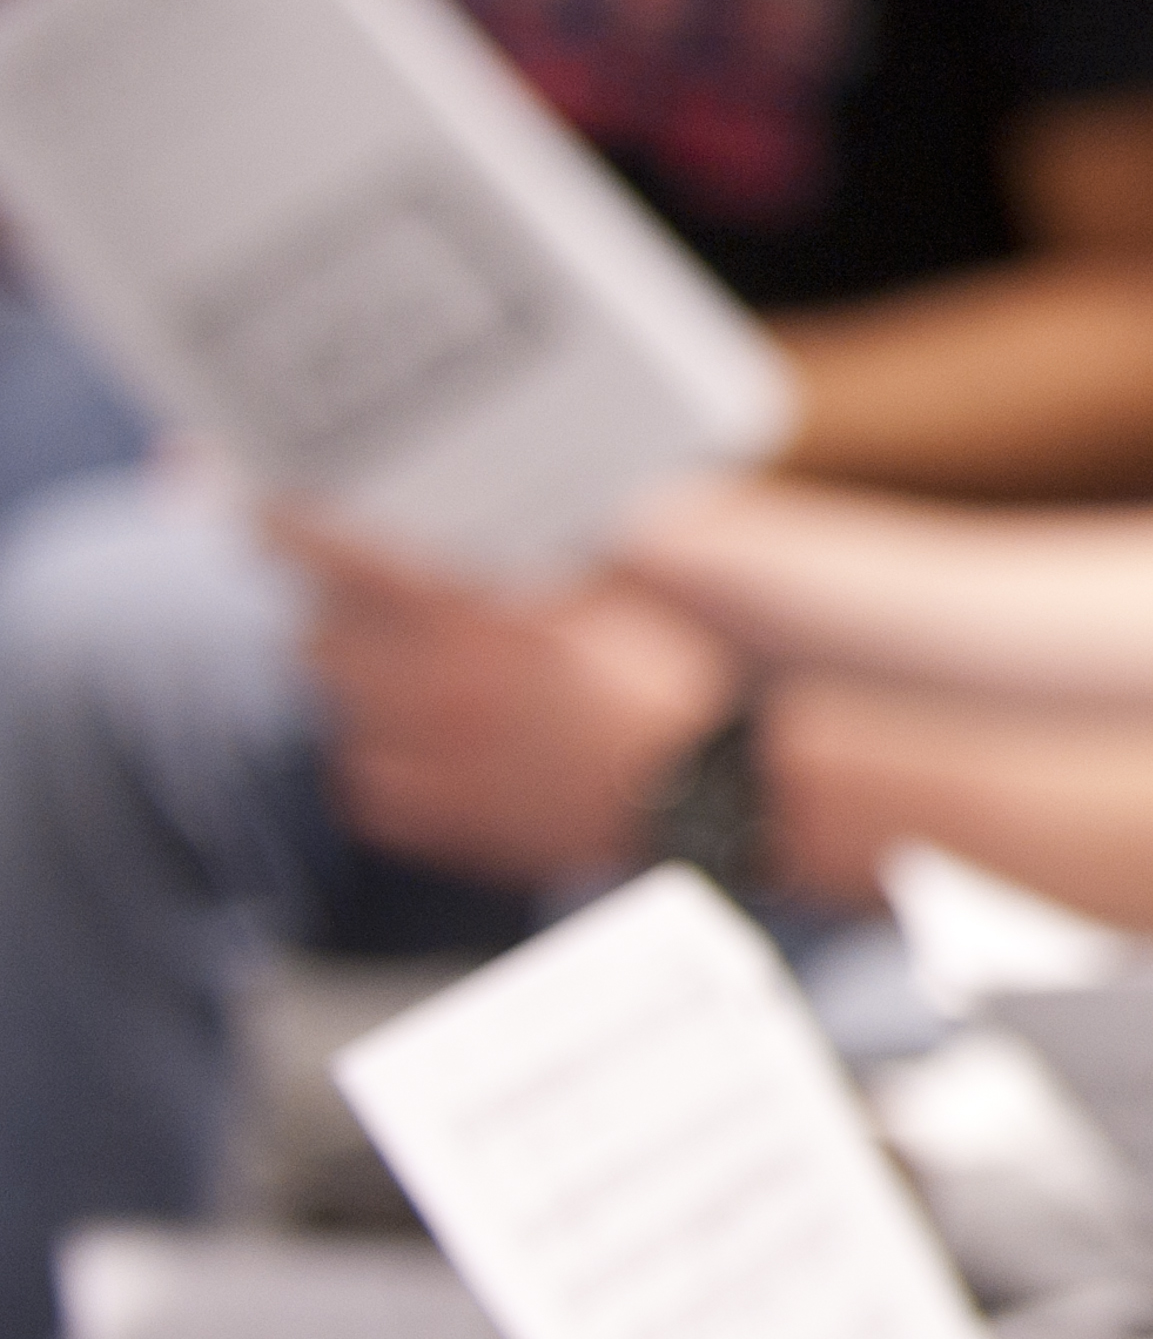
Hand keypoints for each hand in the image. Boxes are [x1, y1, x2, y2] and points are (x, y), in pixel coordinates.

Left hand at [287, 515, 742, 884]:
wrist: (702, 796)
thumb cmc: (671, 687)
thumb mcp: (611, 590)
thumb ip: (537, 551)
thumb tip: (496, 516)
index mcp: (470, 621)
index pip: (339, 557)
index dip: (286, 527)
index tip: (263, 512)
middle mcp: (430, 691)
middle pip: (316, 638)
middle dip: (334, 615)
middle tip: (374, 605)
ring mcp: (426, 764)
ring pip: (336, 713)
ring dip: (360, 687)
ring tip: (414, 678)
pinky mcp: (434, 826)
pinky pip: (362, 784)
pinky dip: (380, 760)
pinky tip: (431, 747)